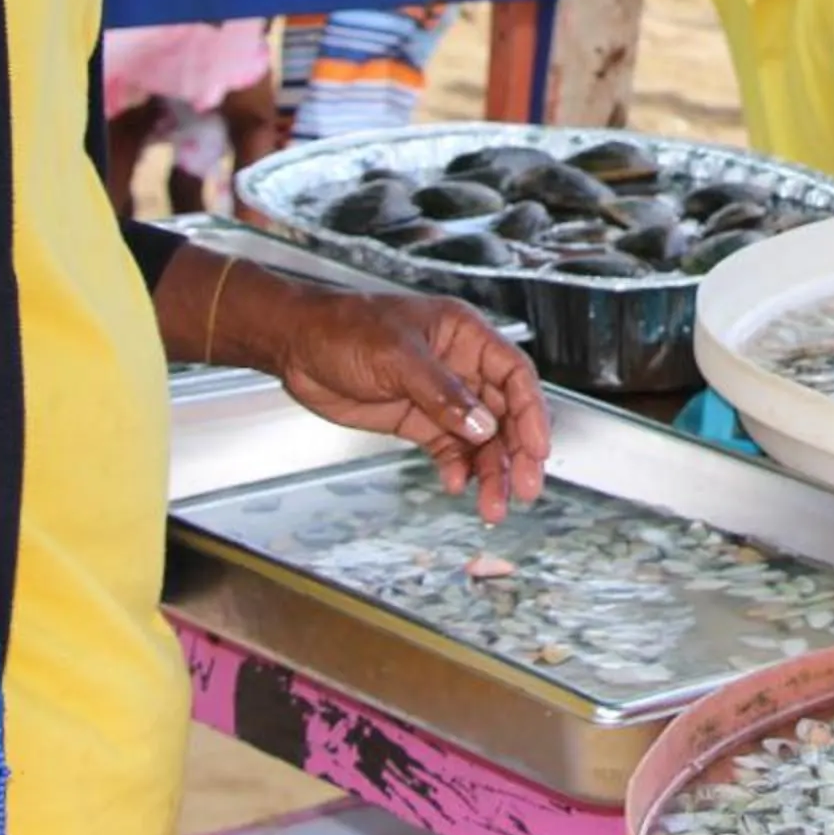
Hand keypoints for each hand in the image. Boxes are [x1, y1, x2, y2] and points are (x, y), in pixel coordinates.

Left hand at [268, 291, 551, 518]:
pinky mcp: (417, 419)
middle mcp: (459, 366)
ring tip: (492, 506)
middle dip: (516, 453)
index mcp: (464, 335)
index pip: (514, 375)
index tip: (537, 450)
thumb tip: (483, 426)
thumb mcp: (396, 356)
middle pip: (503, 413)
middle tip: (524, 489)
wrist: (296, 345)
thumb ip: (442, 393)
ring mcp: (439, 396)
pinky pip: (449, 448)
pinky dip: (458, 468)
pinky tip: (457, 484)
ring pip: (479, 438)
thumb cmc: (343, 328)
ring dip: (488, 471)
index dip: (531, 413)